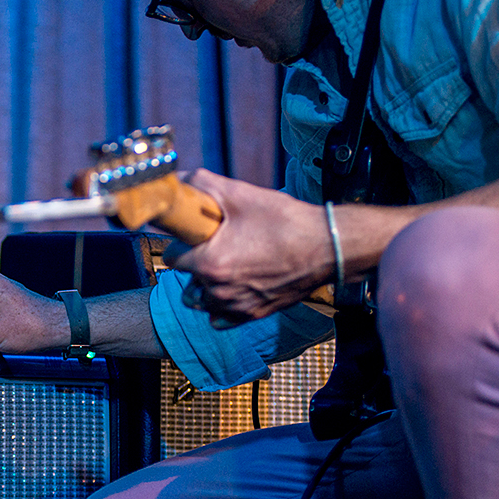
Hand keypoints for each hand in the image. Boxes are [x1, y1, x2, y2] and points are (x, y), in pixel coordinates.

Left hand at [167, 169, 332, 324]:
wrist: (326, 247)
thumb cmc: (285, 221)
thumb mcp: (240, 194)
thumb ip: (201, 184)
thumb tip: (178, 179)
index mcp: (209, 263)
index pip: (172, 256)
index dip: (182, 241)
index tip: (197, 233)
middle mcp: (218, 291)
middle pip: (185, 280)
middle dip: (195, 262)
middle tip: (216, 245)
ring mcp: (234, 306)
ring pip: (200, 302)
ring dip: (204, 287)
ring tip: (224, 266)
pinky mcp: (251, 315)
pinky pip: (220, 318)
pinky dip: (221, 306)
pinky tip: (234, 286)